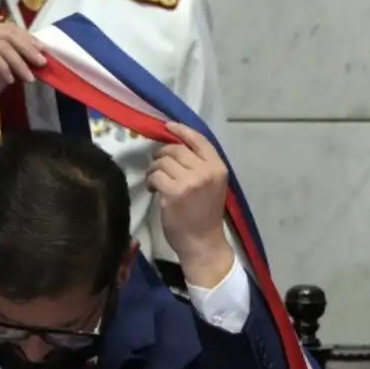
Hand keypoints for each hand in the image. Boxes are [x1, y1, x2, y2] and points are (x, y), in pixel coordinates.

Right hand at [0, 24, 45, 138]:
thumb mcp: (3, 70)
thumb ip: (15, 58)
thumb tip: (38, 52)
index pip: (8, 29)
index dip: (28, 39)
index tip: (42, 52)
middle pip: (8, 33)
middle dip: (28, 49)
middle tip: (41, 63)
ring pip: (2, 45)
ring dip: (18, 62)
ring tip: (27, 78)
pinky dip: (4, 68)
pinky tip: (9, 80)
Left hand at [150, 121, 233, 286]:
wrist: (202, 241)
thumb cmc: (205, 215)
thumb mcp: (211, 185)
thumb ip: (199, 166)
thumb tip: (174, 148)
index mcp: (218, 167)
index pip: (198, 140)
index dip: (181, 131)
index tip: (167, 127)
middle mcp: (206, 171)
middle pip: (175, 149)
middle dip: (161, 155)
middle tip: (156, 166)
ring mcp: (190, 181)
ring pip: (162, 162)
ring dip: (154, 170)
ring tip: (156, 182)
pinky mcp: (174, 192)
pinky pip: (155, 176)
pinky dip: (151, 181)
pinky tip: (154, 190)